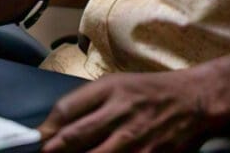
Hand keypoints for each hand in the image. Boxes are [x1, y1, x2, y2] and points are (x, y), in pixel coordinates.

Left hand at [39, 71, 208, 152]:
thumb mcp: (114, 84)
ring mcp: (135, 138)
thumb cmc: (146, 91)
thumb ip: (86, 102)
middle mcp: (119, 113)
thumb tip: (56, 125)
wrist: (192, 100)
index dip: (48, 128)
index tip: (38, 138)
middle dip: (55, 149)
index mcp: (107, 90)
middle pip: (76, 136)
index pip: (67, 110)